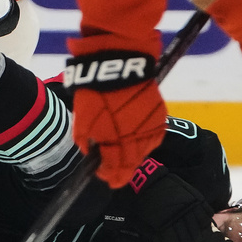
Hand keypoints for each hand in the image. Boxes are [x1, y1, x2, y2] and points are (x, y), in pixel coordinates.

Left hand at [65, 50, 166, 187]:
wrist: (119, 62)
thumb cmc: (95, 90)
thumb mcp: (81, 118)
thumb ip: (85, 140)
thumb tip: (90, 152)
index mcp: (117, 141)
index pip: (117, 169)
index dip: (111, 177)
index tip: (106, 178)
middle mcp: (137, 138)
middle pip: (133, 163)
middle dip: (122, 168)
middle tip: (113, 170)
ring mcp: (151, 127)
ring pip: (145, 150)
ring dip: (134, 155)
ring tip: (123, 154)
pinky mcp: (160, 115)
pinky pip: (153, 135)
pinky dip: (144, 140)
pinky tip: (136, 138)